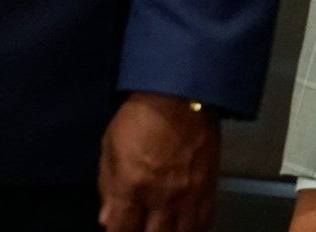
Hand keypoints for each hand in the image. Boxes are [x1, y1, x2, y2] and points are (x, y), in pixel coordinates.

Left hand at [98, 92, 220, 230]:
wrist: (181, 97)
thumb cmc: (140, 116)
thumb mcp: (110, 146)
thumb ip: (107, 186)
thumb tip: (106, 218)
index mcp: (132, 186)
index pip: (121, 229)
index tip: (116, 230)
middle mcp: (161, 198)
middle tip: (138, 228)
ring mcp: (187, 197)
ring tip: (160, 228)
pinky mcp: (208, 191)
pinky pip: (203, 223)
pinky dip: (192, 228)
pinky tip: (183, 226)